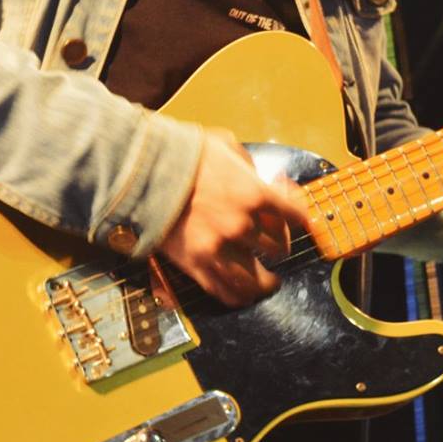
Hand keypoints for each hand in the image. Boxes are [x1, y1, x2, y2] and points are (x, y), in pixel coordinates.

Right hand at [159, 128, 310, 306]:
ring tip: (270, 283)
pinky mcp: (196, 264)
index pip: (294, 215)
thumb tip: (262, 178)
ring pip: (256, 279)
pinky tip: (245, 294)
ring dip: (267, 282)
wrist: (142, 170)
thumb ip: (249, 165)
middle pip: (278, 247)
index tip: (300, 223)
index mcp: (255, 193)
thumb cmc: (182, 152)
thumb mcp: (225, 144)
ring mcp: (219, 247)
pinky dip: (240, 296)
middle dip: (280, 245)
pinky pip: (225, 290)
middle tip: (275, 245)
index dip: (300, 218)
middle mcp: (242, 224)